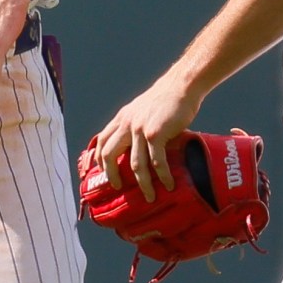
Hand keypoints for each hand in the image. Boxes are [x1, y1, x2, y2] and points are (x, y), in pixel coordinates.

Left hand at [93, 74, 201, 200]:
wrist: (181, 86)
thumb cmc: (166, 99)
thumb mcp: (142, 109)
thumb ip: (135, 125)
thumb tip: (138, 147)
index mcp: (121, 118)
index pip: (102, 141)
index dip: (100, 159)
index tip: (103, 172)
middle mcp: (126, 124)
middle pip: (110, 155)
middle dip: (112, 175)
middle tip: (119, 187)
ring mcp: (140, 129)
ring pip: (136, 164)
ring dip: (143, 183)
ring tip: (150, 196)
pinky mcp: (156, 134)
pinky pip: (157, 161)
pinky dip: (163, 176)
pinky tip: (168, 184)